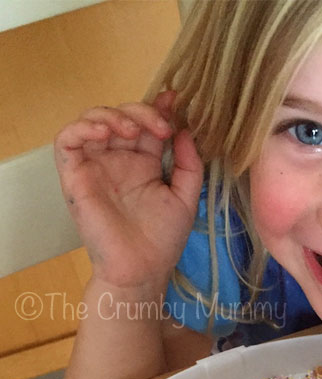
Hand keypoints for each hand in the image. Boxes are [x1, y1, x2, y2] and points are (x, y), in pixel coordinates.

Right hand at [54, 91, 203, 289]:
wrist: (141, 270)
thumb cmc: (162, 240)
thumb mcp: (186, 199)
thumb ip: (190, 165)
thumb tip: (185, 131)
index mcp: (143, 164)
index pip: (146, 125)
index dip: (158, 108)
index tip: (175, 99)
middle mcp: (118, 160)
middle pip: (122, 116)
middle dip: (142, 112)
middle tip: (161, 125)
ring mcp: (96, 166)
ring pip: (93, 120)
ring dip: (112, 114)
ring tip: (133, 130)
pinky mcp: (75, 176)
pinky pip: (67, 140)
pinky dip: (81, 127)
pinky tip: (104, 132)